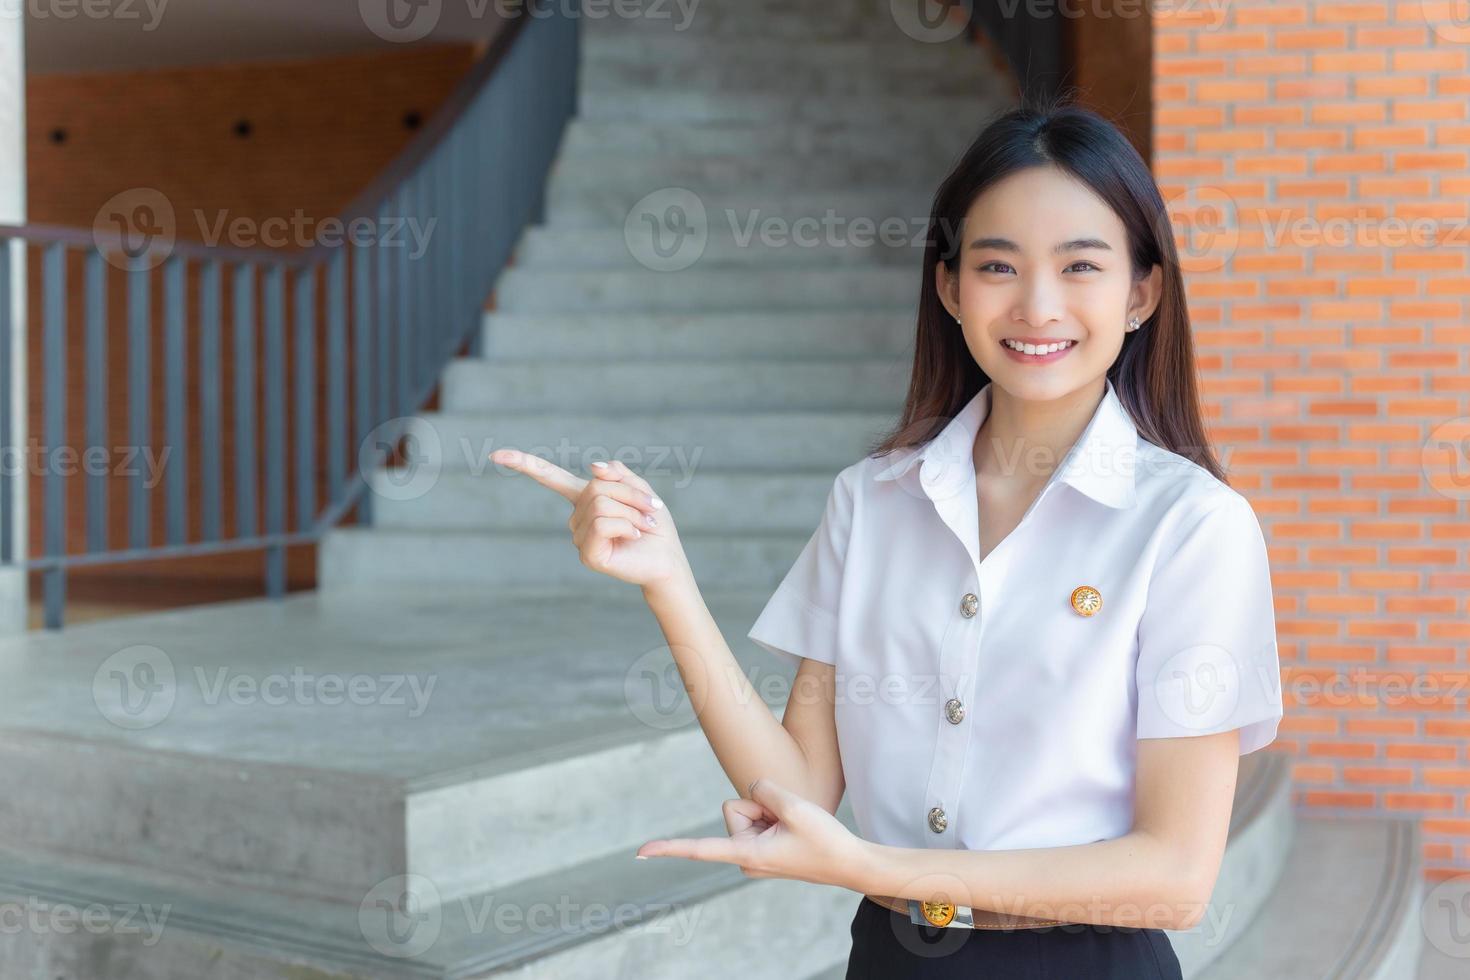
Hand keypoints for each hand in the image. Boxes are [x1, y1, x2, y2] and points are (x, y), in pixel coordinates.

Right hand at [489, 450, 690, 589]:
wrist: (667, 559)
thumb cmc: (652, 525)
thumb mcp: (639, 490)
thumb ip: (617, 475)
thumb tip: (592, 467)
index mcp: (584, 499)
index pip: (549, 478)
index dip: (524, 464)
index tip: (496, 456)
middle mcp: (576, 518)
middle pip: (595, 486)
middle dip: (629, 494)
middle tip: (649, 510)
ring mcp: (579, 538)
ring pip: (600, 504)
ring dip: (631, 511)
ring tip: (643, 525)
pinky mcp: (587, 554)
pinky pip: (602, 523)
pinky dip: (626, 525)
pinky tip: (634, 536)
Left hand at [636, 778, 868, 890]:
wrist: (850, 862)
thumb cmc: (825, 840)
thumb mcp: (795, 806)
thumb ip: (764, 788)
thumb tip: (751, 787)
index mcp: (746, 854)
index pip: (699, 848)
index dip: (669, 847)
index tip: (640, 852)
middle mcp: (743, 856)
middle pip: (735, 807)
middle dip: (761, 805)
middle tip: (790, 822)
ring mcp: (753, 852)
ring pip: (748, 808)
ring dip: (773, 810)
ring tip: (795, 826)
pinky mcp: (762, 846)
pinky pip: (761, 814)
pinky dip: (778, 814)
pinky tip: (795, 828)